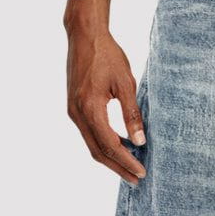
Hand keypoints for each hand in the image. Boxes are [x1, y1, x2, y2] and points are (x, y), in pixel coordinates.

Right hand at [66, 28, 146, 183]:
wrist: (84, 36)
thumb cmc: (107, 55)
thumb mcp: (126, 83)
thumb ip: (132, 114)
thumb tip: (140, 141)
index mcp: (90, 108)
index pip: (110, 145)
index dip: (126, 161)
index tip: (141, 172)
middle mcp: (77, 114)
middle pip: (98, 152)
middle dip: (118, 167)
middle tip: (136, 179)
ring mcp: (73, 112)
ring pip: (92, 145)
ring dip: (110, 159)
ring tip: (130, 168)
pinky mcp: (74, 108)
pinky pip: (89, 134)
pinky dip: (104, 144)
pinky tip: (119, 146)